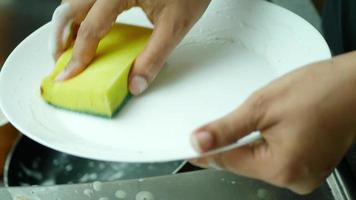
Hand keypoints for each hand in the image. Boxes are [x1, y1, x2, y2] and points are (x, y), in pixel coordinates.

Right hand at [50, 0, 209, 94]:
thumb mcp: (175, 26)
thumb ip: (155, 56)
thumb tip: (136, 84)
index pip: (89, 28)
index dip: (78, 55)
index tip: (68, 75)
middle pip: (69, 10)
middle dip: (60, 38)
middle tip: (61, 62)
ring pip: (73, 2)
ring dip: (67, 26)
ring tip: (69, 49)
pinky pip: (86, 1)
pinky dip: (79, 17)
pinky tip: (85, 31)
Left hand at [190, 51, 355, 193]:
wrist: (354, 85)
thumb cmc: (319, 90)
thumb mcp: (262, 105)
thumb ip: (226, 128)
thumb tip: (199, 142)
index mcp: (280, 167)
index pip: (227, 163)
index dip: (206, 152)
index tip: (191, 147)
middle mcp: (294, 179)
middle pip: (244, 163)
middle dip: (232, 144)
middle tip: (238, 119)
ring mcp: (304, 175)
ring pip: (259, 161)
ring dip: (252, 143)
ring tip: (269, 118)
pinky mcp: (310, 167)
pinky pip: (277, 159)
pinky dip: (268, 145)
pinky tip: (277, 127)